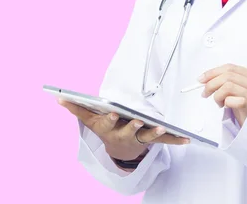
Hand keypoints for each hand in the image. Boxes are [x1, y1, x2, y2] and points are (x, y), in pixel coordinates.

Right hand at [58, 99, 188, 160]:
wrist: (118, 149)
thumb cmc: (104, 128)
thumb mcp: (89, 120)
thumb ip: (76, 108)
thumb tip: (59, 98)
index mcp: (110, 128)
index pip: (109, 122)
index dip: (111, 118)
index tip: (113, 112)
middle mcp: (124, 135)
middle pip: (130, 131)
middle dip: (134, 127)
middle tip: (139, 121)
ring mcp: (139, 139)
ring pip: (148, 137)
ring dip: (156, 133)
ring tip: (164, 128)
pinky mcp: (152, 140)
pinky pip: (165, 141)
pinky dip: (176, 140)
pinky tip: (187, 138)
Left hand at [200, 63, 246, 126]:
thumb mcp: (238, 91)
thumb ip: (227, 82)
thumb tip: (205, 78)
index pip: (230, 68)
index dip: (213, 72)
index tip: (201, 79)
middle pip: (227, 75)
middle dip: (211, 83)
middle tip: (204, 93)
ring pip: (227, 85)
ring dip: (217, 95)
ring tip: (219, 103)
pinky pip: (231, 99)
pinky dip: (224, 102)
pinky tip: (226, 107)